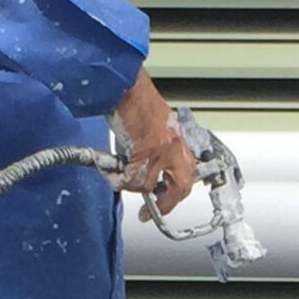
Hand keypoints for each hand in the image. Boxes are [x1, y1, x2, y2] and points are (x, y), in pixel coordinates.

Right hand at [113, 72, 196, 216]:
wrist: (126, 86)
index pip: (188, 176)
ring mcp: (162, 150)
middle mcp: (176, 147)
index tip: (165, 205)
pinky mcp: (144, 150)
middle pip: (179, 188)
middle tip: (146, 213)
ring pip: (148, 185)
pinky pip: (131, 177)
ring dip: (131, 185)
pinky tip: (110, 171)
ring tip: (118, 176)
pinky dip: (118, 179)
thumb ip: (159, 151)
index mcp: (180, 141)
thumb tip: (150, 174)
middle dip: (164, 204)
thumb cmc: (138, 101)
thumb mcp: (157, 128)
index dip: (176, 196)